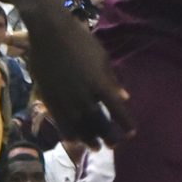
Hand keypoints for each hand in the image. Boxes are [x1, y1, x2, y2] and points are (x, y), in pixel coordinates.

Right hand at [25, 12, 131, 144]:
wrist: (51, 34)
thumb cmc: (81, 41)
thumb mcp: (102, 58)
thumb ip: (112, 81)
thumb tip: (124, 98)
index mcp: (101, 84)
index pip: (118, 111)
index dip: (126, 124)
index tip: (132, 133)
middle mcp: (84, 96)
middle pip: (98, 123)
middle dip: (107, 136)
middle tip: (113, 146)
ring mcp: (66, 99)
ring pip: (80, 126)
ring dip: (88, 138)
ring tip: (95, 147)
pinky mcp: (50, 99)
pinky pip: (60, 121)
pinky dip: (68, 133)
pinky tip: (74, 140)